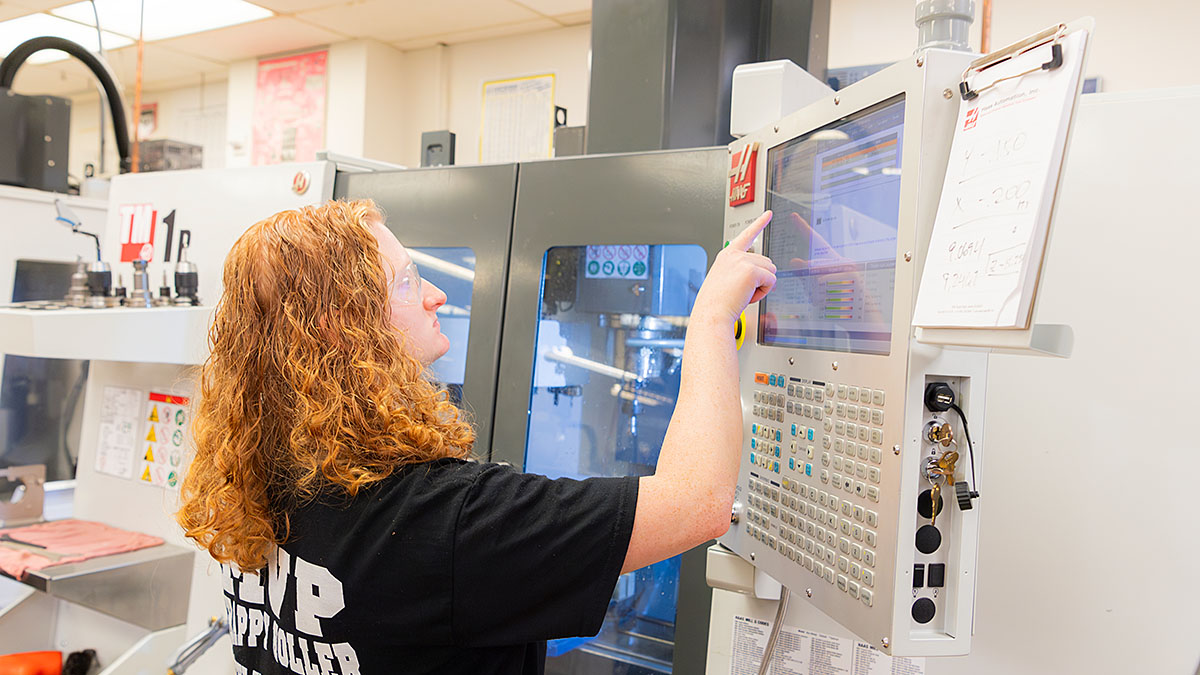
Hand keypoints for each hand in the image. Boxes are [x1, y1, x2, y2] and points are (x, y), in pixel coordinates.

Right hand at [692, 211, 776, 325]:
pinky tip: (747, 296)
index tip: (768, 214)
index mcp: (727, 255)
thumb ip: (740, 271)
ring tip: (743, 293)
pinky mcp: (751, 270)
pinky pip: (771, 281)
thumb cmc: (716, 303)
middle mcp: (735, 255)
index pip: (747, 235)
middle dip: (761, 279)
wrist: (711, 313)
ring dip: (762, 286)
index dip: (759, 223)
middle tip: (743, 291)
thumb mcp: (725, 280)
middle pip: (766, 261)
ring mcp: (743, 260)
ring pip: (771, 271)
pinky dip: (764, 292)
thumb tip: (761, 274)